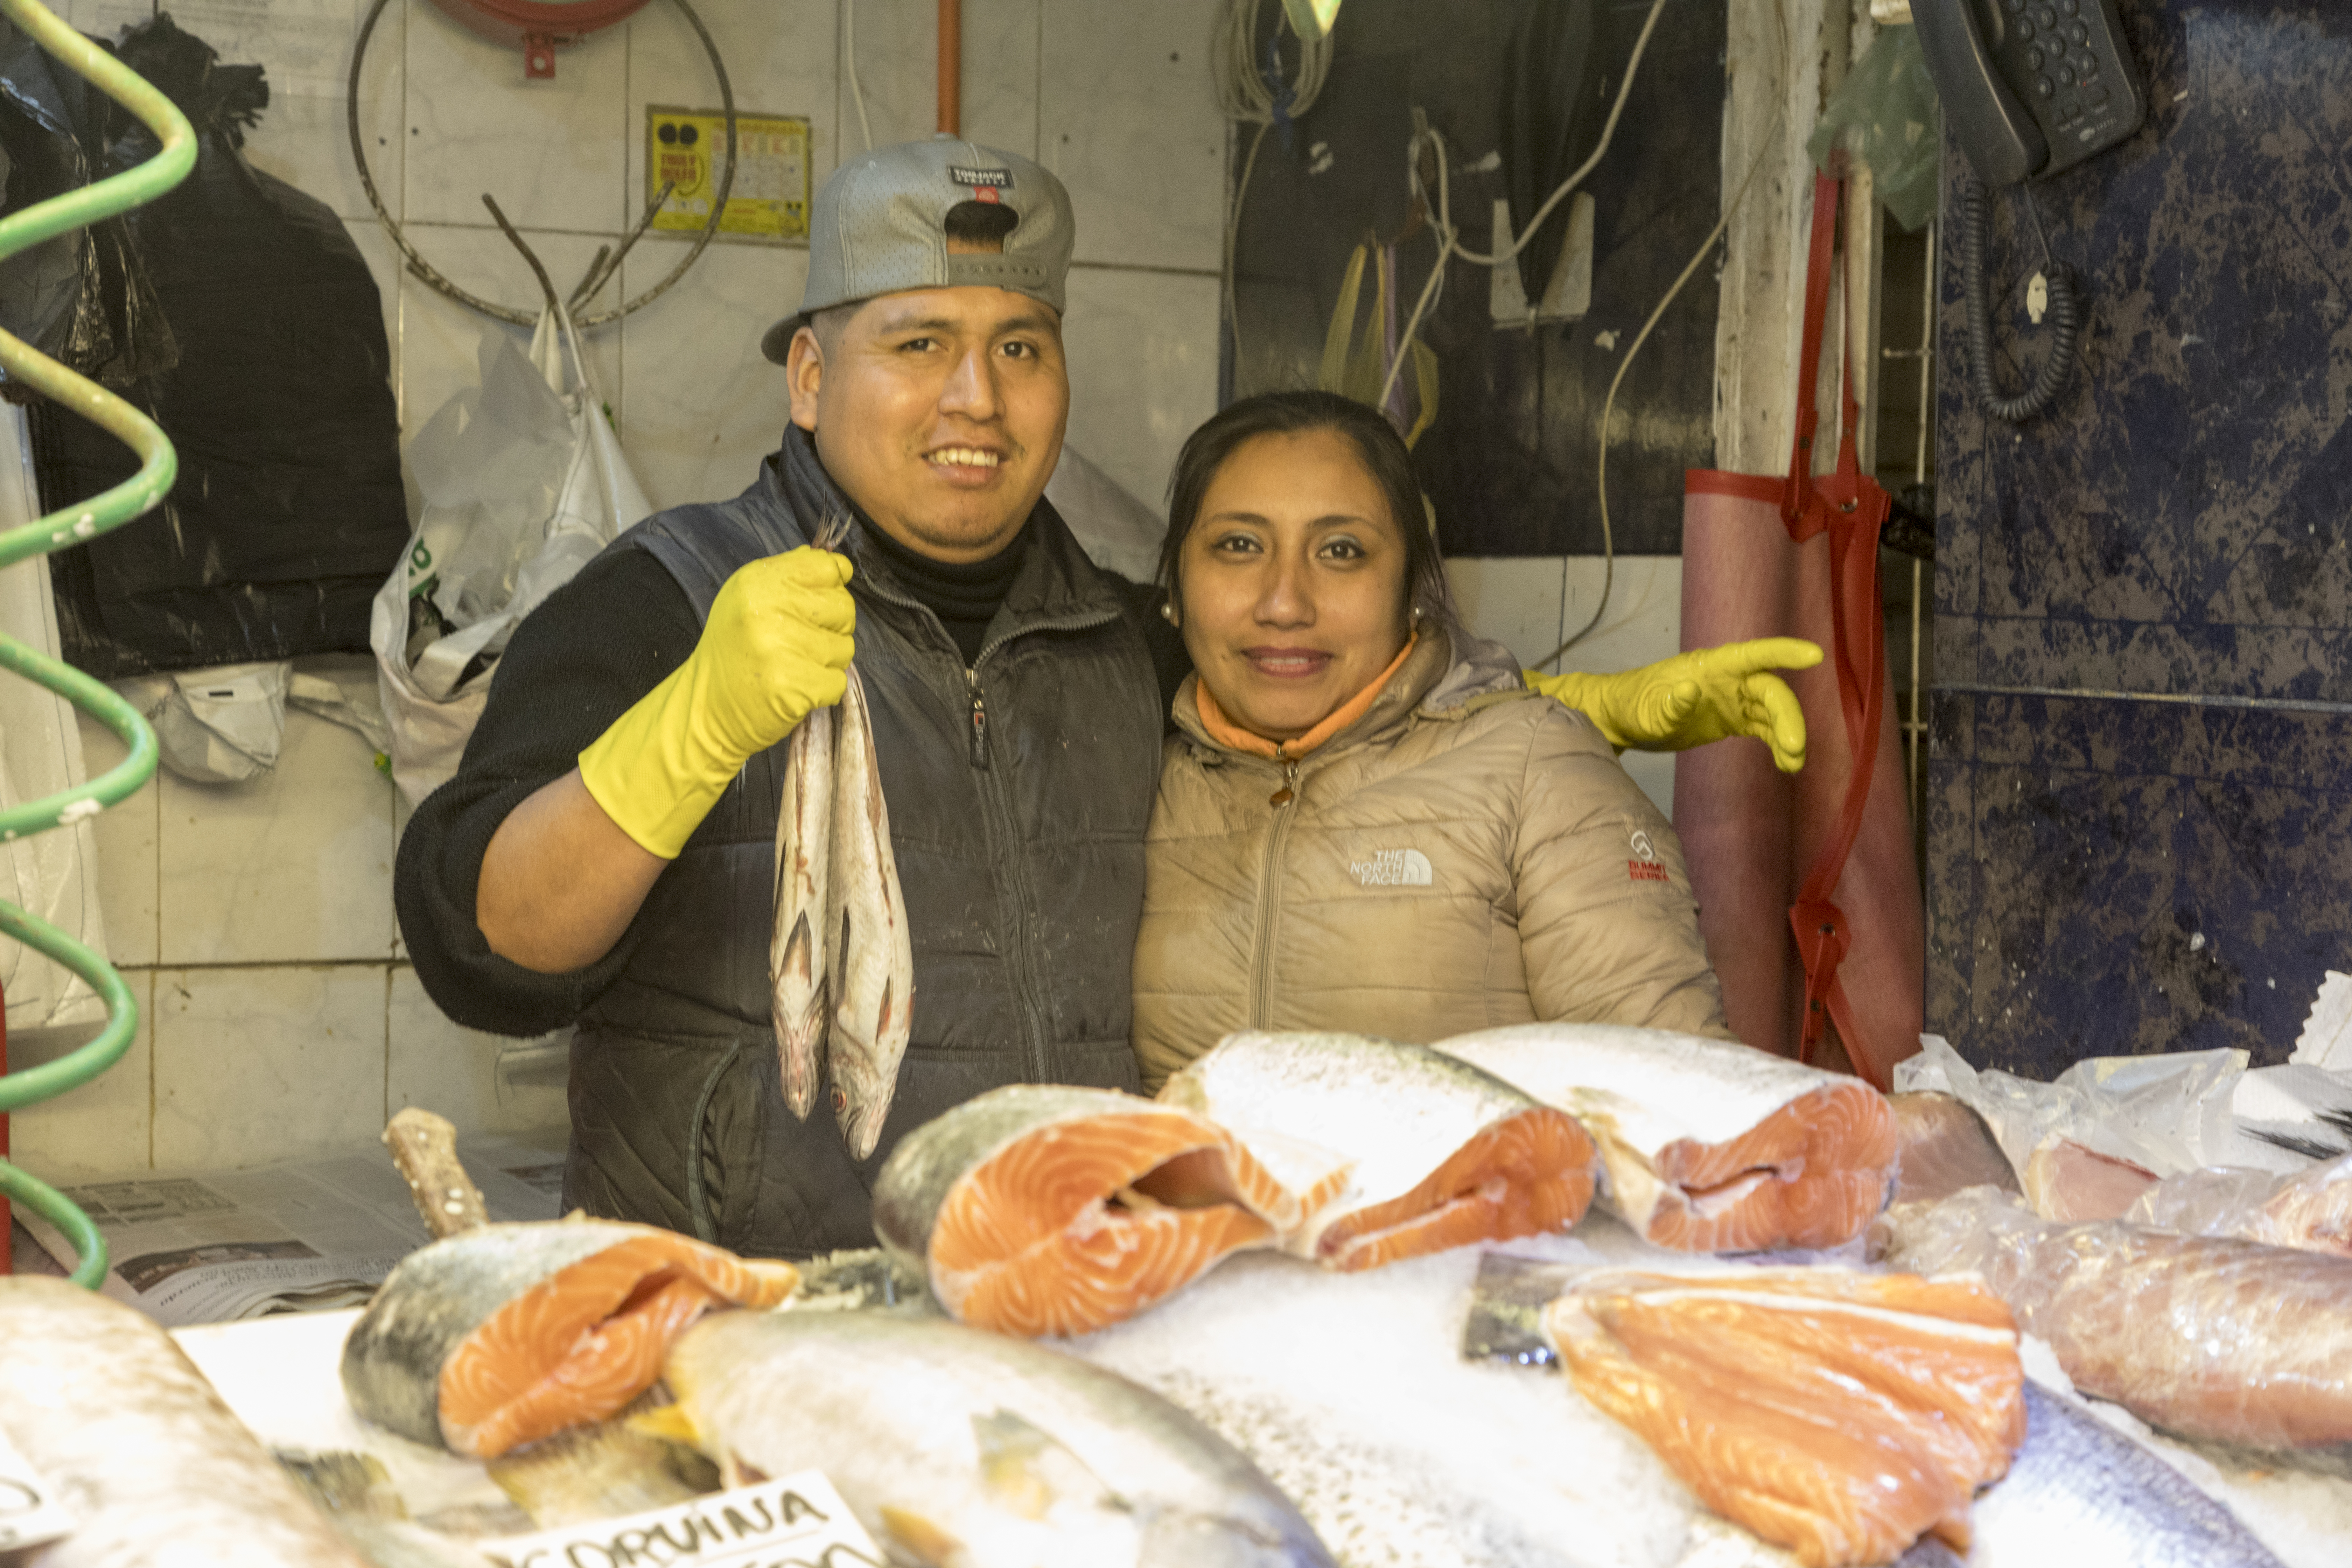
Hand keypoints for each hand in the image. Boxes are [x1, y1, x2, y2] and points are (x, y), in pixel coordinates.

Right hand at [579, 547, 855, 857]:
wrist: (704, 710)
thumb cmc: (732, 655)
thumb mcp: (746, 602)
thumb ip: (789, 577)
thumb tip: (833, 562)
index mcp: (757, 581)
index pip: (825, 567)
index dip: (832, 585)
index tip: (821, 600)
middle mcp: (769, 609)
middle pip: (842, 607)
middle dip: (831, 627)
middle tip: (799, 643)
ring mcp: (783, 648)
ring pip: (844, 646)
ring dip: (826, 661)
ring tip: (793, 667)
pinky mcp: (796, 686)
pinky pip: (838, 681)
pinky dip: (823, 689)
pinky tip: (796, 689)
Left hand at [1523, 637, 1822, 772]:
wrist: (1624, 719)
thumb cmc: (1633, 704)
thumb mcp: (1646, 708)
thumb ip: (1669, 704)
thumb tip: (1688, 691)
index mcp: (1712, 666)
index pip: (1753, 654)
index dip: (1783, 652)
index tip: (1814, 655)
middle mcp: (1729, 679)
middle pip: (1770, 690)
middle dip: (1788, 716)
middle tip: (1795, 747)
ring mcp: (1733, 700)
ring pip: (1772, 712)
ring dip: (1787, 735)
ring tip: (1793, 764)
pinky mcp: (1732, 721)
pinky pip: (1763, 730)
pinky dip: (1777, 745)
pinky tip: (1786, 765)